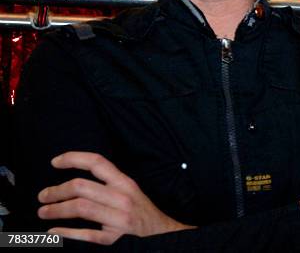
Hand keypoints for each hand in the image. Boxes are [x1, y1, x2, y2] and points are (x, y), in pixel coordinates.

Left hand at [38, 151, 193, 244]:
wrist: (161, 231)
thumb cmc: (140, 207)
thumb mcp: (128, 188)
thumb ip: (107, 181)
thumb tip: (74, 179)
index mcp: (124, 181)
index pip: (97, 162)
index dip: (73, 158)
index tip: (55, 163)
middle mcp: (122, 197)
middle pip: (82, 187)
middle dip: (56, 191)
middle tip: (43, 195)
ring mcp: (119, 218)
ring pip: (81, 208)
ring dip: (57, 209)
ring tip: (43, 211)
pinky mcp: (115, 237)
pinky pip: (87, 234)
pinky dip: (66, 233)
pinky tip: (52, 232)